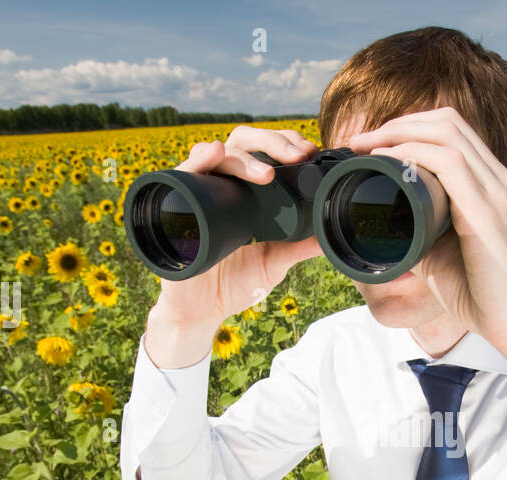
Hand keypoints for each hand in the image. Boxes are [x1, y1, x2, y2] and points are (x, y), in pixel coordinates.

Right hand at [144, 126, 322, 367]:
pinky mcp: (176, 204)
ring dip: (242, 156)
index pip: (266, 150)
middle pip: (244, 142)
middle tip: (296, 156)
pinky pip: (183, 173)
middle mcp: (223, 184)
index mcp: (247, 190)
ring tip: (265, 173)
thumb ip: (299, 247)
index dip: (287, 143)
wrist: (200, 311)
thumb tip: (331, 235)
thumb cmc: (235, 283)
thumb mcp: (274, 263)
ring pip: (217, 152)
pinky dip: (198, 159)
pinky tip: (213, 152)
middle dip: (271, 142)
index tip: (310, 152)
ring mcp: (199, 191)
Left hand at [346, 107, 506, 393]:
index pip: (452, 133)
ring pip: (447, 131)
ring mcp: (496, 190)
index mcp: (491, 185)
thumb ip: (416, 232)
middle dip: (398, 123)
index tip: (371, 146)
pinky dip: (412, 152)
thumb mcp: (439, 255)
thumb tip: (380, 224)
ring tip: (366, 147)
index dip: (409, 128)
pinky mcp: (487, 209)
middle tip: (361, 142)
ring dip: (399, 132)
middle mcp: (498, 179)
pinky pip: (447, 161)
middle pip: (447, 121)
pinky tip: (387, 161)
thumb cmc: (483, 296)